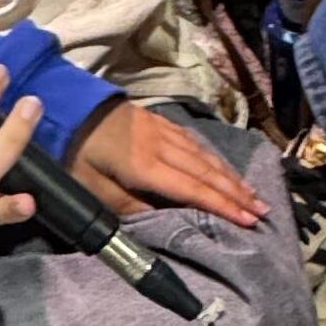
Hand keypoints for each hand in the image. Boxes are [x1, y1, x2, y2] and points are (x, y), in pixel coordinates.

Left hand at [72, 101, 267, 224]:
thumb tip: (160, 219)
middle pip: (206, 172)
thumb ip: (126, 205)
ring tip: (250, 193)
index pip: (193, 190)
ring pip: (205, 155)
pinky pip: (194, 141)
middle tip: (261, 211)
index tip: (246, 220)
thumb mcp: (90, 186)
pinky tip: (222, 165)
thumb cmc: (73, 152)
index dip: (222, 206)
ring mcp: (162, 130)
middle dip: (236, 193)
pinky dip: (214, 156)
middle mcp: (162, 146)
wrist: (64, 105)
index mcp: (145, 166)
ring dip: (230, 176)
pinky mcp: (158, 121)